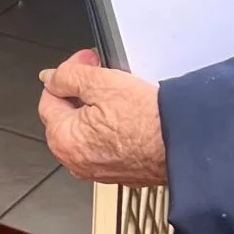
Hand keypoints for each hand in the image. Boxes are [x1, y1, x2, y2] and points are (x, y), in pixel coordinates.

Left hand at [39, 48, 168, 186]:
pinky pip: (104, 142)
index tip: (84, 62)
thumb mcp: (101, 83)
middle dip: (80, 90)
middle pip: (66, 115)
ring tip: (118, 92)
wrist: (185, 146)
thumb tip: (51, 77)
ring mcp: (97, 170)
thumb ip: (68, 76)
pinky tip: (128, 114)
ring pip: (85, 129)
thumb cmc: (149, 122)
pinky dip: (110, 126)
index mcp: (64, 140)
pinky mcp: (118, 171)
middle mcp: (76, 161)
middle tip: (101, 73)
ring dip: (95, 107)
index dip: (67, 73)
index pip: (49, 97)